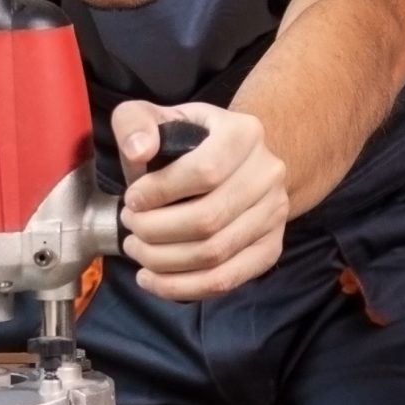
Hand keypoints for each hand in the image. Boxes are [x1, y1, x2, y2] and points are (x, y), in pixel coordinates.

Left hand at [113, 99, 287, 301]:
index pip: (204, 171)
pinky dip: (183, 287)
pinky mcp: (271, 248)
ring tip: (136, 250)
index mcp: (244, 135)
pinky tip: (152, 280)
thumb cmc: (188, 140)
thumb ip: (136, 123)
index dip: (160, 192)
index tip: (131, 200)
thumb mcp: (158, 117)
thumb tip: (138, 151)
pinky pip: (227, 280)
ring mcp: (275, 214)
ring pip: (215, 254)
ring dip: (164, 261)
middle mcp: (268, 174)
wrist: (236, 162)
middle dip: (156, 230)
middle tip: (130, 226)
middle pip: (208, 219)